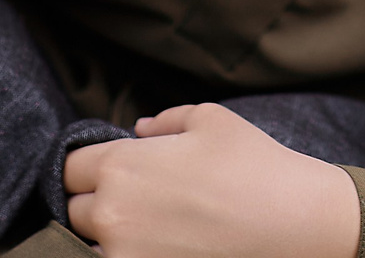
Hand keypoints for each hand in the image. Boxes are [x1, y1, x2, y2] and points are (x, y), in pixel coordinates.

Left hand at [63, 104, 361, 257]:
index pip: (69, 167)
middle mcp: (112, 214)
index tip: (108, 170)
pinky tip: (163, 247)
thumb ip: (164, 121)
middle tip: (137, 201)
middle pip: (76, 210)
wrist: (295, 224)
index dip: (88, 166)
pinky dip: (131, 255)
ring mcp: (125, 256)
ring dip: (112, 236)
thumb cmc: (253, 164)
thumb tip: (139, 129)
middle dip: (99, 202)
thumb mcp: (210, 120)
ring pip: (93, 246)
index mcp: (121, 166)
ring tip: (153, 226)